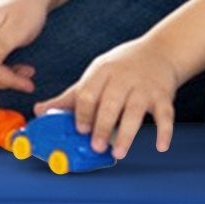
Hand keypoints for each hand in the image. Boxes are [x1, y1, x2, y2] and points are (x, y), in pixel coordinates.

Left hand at [36, 37, 179, 159]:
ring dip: (127, 134)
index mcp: (102, 72)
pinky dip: (165, 131)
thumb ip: (70, 97)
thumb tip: (39, 111)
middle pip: (110, 103)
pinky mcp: (164, 96)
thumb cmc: (121, 68)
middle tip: (95, 146)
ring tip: (118, 152)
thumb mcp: (95, 76)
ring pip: (135, 112)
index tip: (79, 130)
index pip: (88, 92)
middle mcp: (123, 78)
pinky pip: (166, 115)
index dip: (82, 113)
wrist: (159, 51)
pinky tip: (160, 146)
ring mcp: (145, 87)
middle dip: (102, 126)